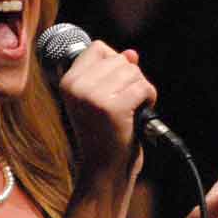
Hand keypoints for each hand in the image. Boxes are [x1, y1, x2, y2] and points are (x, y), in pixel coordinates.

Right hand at [58, 40, 155, 177]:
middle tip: (126, 103)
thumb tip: (131, 54)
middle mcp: (77, 87)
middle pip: (119, 59)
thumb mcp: (101, 100)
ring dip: (141, 89)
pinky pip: (143, 87)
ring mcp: (93, 97)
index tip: (115, 86)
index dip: (114, 63)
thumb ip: (112, 74)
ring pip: (133, 72)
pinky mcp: (113, 108)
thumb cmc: (104, 135)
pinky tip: (141, 113)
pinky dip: (149, 98)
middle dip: (131, 78)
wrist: (104, 169)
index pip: (98, 48)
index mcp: (68, 83)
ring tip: (132, 110)